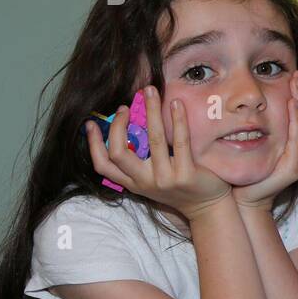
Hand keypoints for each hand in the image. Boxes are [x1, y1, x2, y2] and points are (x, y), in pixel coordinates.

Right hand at [84, 85, 231, 220]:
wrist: (208, 207)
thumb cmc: (179, 186)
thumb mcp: (152, 179)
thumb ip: (140, 161)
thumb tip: (129, 126)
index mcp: (134, 183)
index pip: (103, 166)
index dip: (93, 144)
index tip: (90, 123)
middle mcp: (145, 182)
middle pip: (119, 152)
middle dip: (118, 125)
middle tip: (124, 107)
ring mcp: (165, 179)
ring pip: (152, 140)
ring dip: (150, 111)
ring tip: (150, 91)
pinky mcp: (186, 174)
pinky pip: (180, 141)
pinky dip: (177, 119)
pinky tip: (176, 104)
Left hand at [232, 70, 297, 212]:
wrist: (243, 201)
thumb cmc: (244, 174)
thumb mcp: (253, 146)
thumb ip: (257, 129)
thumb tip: (249, 105)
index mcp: (294, 148)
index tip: (294, 76)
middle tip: (297, 74)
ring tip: (296, 85)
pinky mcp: (293, 168)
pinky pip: (297, 139)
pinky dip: (296, 120)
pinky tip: (292, 105)